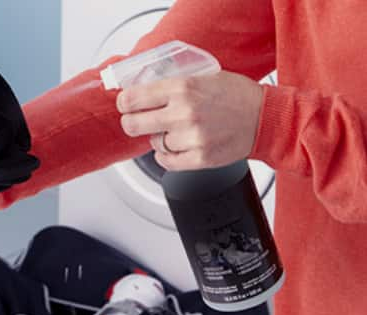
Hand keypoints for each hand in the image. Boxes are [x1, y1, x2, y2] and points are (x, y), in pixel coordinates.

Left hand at [116, 71, 263, 170]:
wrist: (265, 117)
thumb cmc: (235, 95)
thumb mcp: (202, 77)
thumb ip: (171, 86)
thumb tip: (139, 92)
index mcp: (183, 87)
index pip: (133, 98)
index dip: (124, 103)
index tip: (124, 105)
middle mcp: (184, 112)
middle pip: (133, 125)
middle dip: (131, 123)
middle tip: (136, 121)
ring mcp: (191, 137)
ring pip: (153, 143)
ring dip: (159, 138)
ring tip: (177, 130)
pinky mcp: (199, 158)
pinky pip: (165, 162)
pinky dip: (166, 156)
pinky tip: (176, 147)